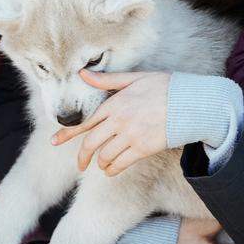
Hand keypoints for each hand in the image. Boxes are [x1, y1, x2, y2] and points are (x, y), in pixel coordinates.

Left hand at [51, 70, 169, 174]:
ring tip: (102, 164)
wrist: (189, 103)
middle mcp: (119, 120)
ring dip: (100, 163)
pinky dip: (112, 170)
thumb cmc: (165, 87)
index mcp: (115, 103)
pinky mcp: (142, 148)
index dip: (67, 134)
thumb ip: (107, 80)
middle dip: (82, 157)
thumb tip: (82, 74)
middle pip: (91, 143)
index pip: (86, 121)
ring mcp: (130, 136)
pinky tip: (112, 169)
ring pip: (105, 156)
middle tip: (80, 164)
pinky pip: (120, 164)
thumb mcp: (135, 78)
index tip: (54, 142)